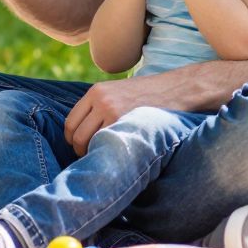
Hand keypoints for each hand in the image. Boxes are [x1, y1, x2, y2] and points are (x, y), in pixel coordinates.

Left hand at [64, 74, 183, 155]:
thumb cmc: (149, 95)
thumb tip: (82, 134)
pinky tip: (116, 158)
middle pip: (77, 135)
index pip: (70, 122)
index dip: (72, 139)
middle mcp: (101, 100)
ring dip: (93, 155)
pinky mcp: (126, 123)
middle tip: (92, 158)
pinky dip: (107, 155)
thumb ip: (99, 107)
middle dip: (80, 151)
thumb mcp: (118, 92)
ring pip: (88, 143)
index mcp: (96, 91)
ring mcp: (113, 111)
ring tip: (105, 159)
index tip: (80, 148)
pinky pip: (107, 145)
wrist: (177, 89)